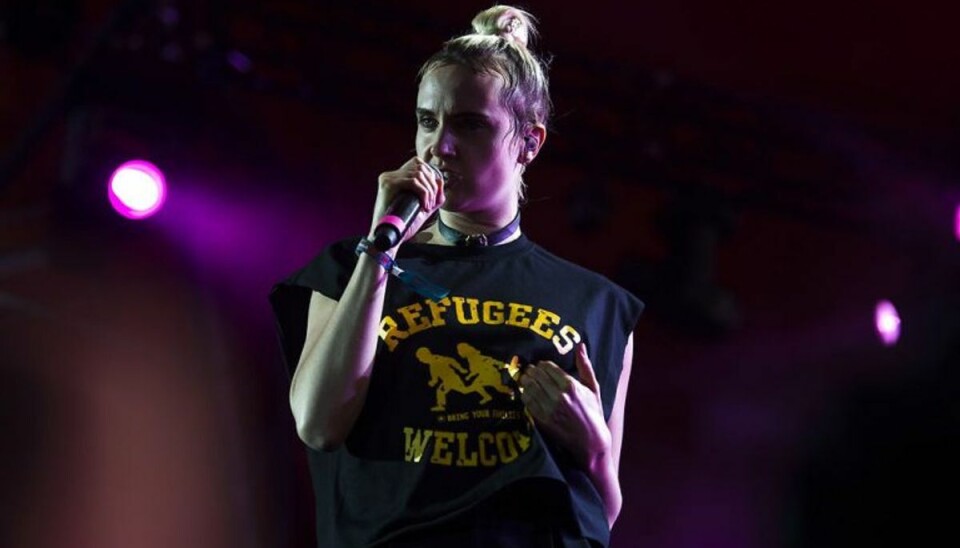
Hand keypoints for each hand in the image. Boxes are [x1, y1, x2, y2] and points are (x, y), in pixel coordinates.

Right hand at [371, 157, 444, 246]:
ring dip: (429, 190)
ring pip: (418, 174)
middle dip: (432, 185)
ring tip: (428, 206)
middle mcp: (390, 175)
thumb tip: (440, 181)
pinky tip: (424, 205)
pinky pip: (413, 181)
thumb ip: (433, 196)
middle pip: (420, 167)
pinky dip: (423, 193)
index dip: (431, 176)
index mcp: (395, 178)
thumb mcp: (422, 208)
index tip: (433, 196)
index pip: (418, 164)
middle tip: (432, 203)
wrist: (388, 237)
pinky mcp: (388, 184)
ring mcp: (388, 178)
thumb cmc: (403, 225)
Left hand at [519, 343, 611, 469]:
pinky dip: (524, 395)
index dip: (541, 364)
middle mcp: (558, 396)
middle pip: (535, 375)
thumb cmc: (593, 412)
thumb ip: (584, 365)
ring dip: (526, 381)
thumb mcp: (593, 387)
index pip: (547, 367)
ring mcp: (548, 409)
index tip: (541, 366)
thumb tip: (580, 345)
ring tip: (527, 380)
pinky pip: (527, 402)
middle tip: (530, 371)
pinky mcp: (542, 420)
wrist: (591, 441)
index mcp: (571, 385)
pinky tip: (528, 393)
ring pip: (528, 387)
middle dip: (531, 371)